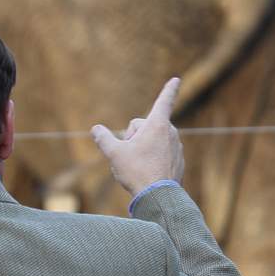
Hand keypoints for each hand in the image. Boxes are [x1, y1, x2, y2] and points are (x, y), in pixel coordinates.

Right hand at [90, 78, 184, 197]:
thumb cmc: (136, 171)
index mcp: (157, 125)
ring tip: (138, 165)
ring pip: (152, 139)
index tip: (177, 78)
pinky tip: (146, 172)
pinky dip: (151, 158)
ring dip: (141, 147)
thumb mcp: (113, 153)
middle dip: (133, 136)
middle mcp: (170, 132)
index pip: (164, 101)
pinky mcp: (178, 160)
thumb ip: (103, 138)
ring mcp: (176, 147)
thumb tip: (96, 129)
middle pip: (144, 125)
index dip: (169, 89)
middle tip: (129, 154)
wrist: (158, 197)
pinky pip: (160, 152)